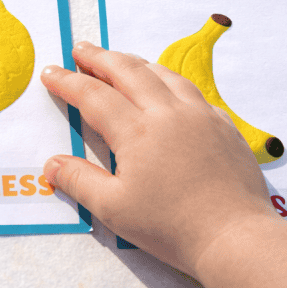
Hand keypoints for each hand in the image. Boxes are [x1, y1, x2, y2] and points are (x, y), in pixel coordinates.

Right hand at [41, 42, 276, 278]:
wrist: (235, 238)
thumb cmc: (171, 227)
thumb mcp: (114, 210)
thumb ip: (80, 182)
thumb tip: (51, 164)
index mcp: (137, 131)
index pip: (94, 96)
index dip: (69, 82)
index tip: (51, 72)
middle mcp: (167, 112)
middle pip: (128, 71)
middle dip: (100, 57)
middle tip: (80, 49)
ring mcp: (199, 114)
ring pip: (163, 73)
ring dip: (136, 62)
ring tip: (120, 60)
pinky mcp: (222, 125)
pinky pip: (192, 90)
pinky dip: (170, 80)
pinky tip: (168, 86)